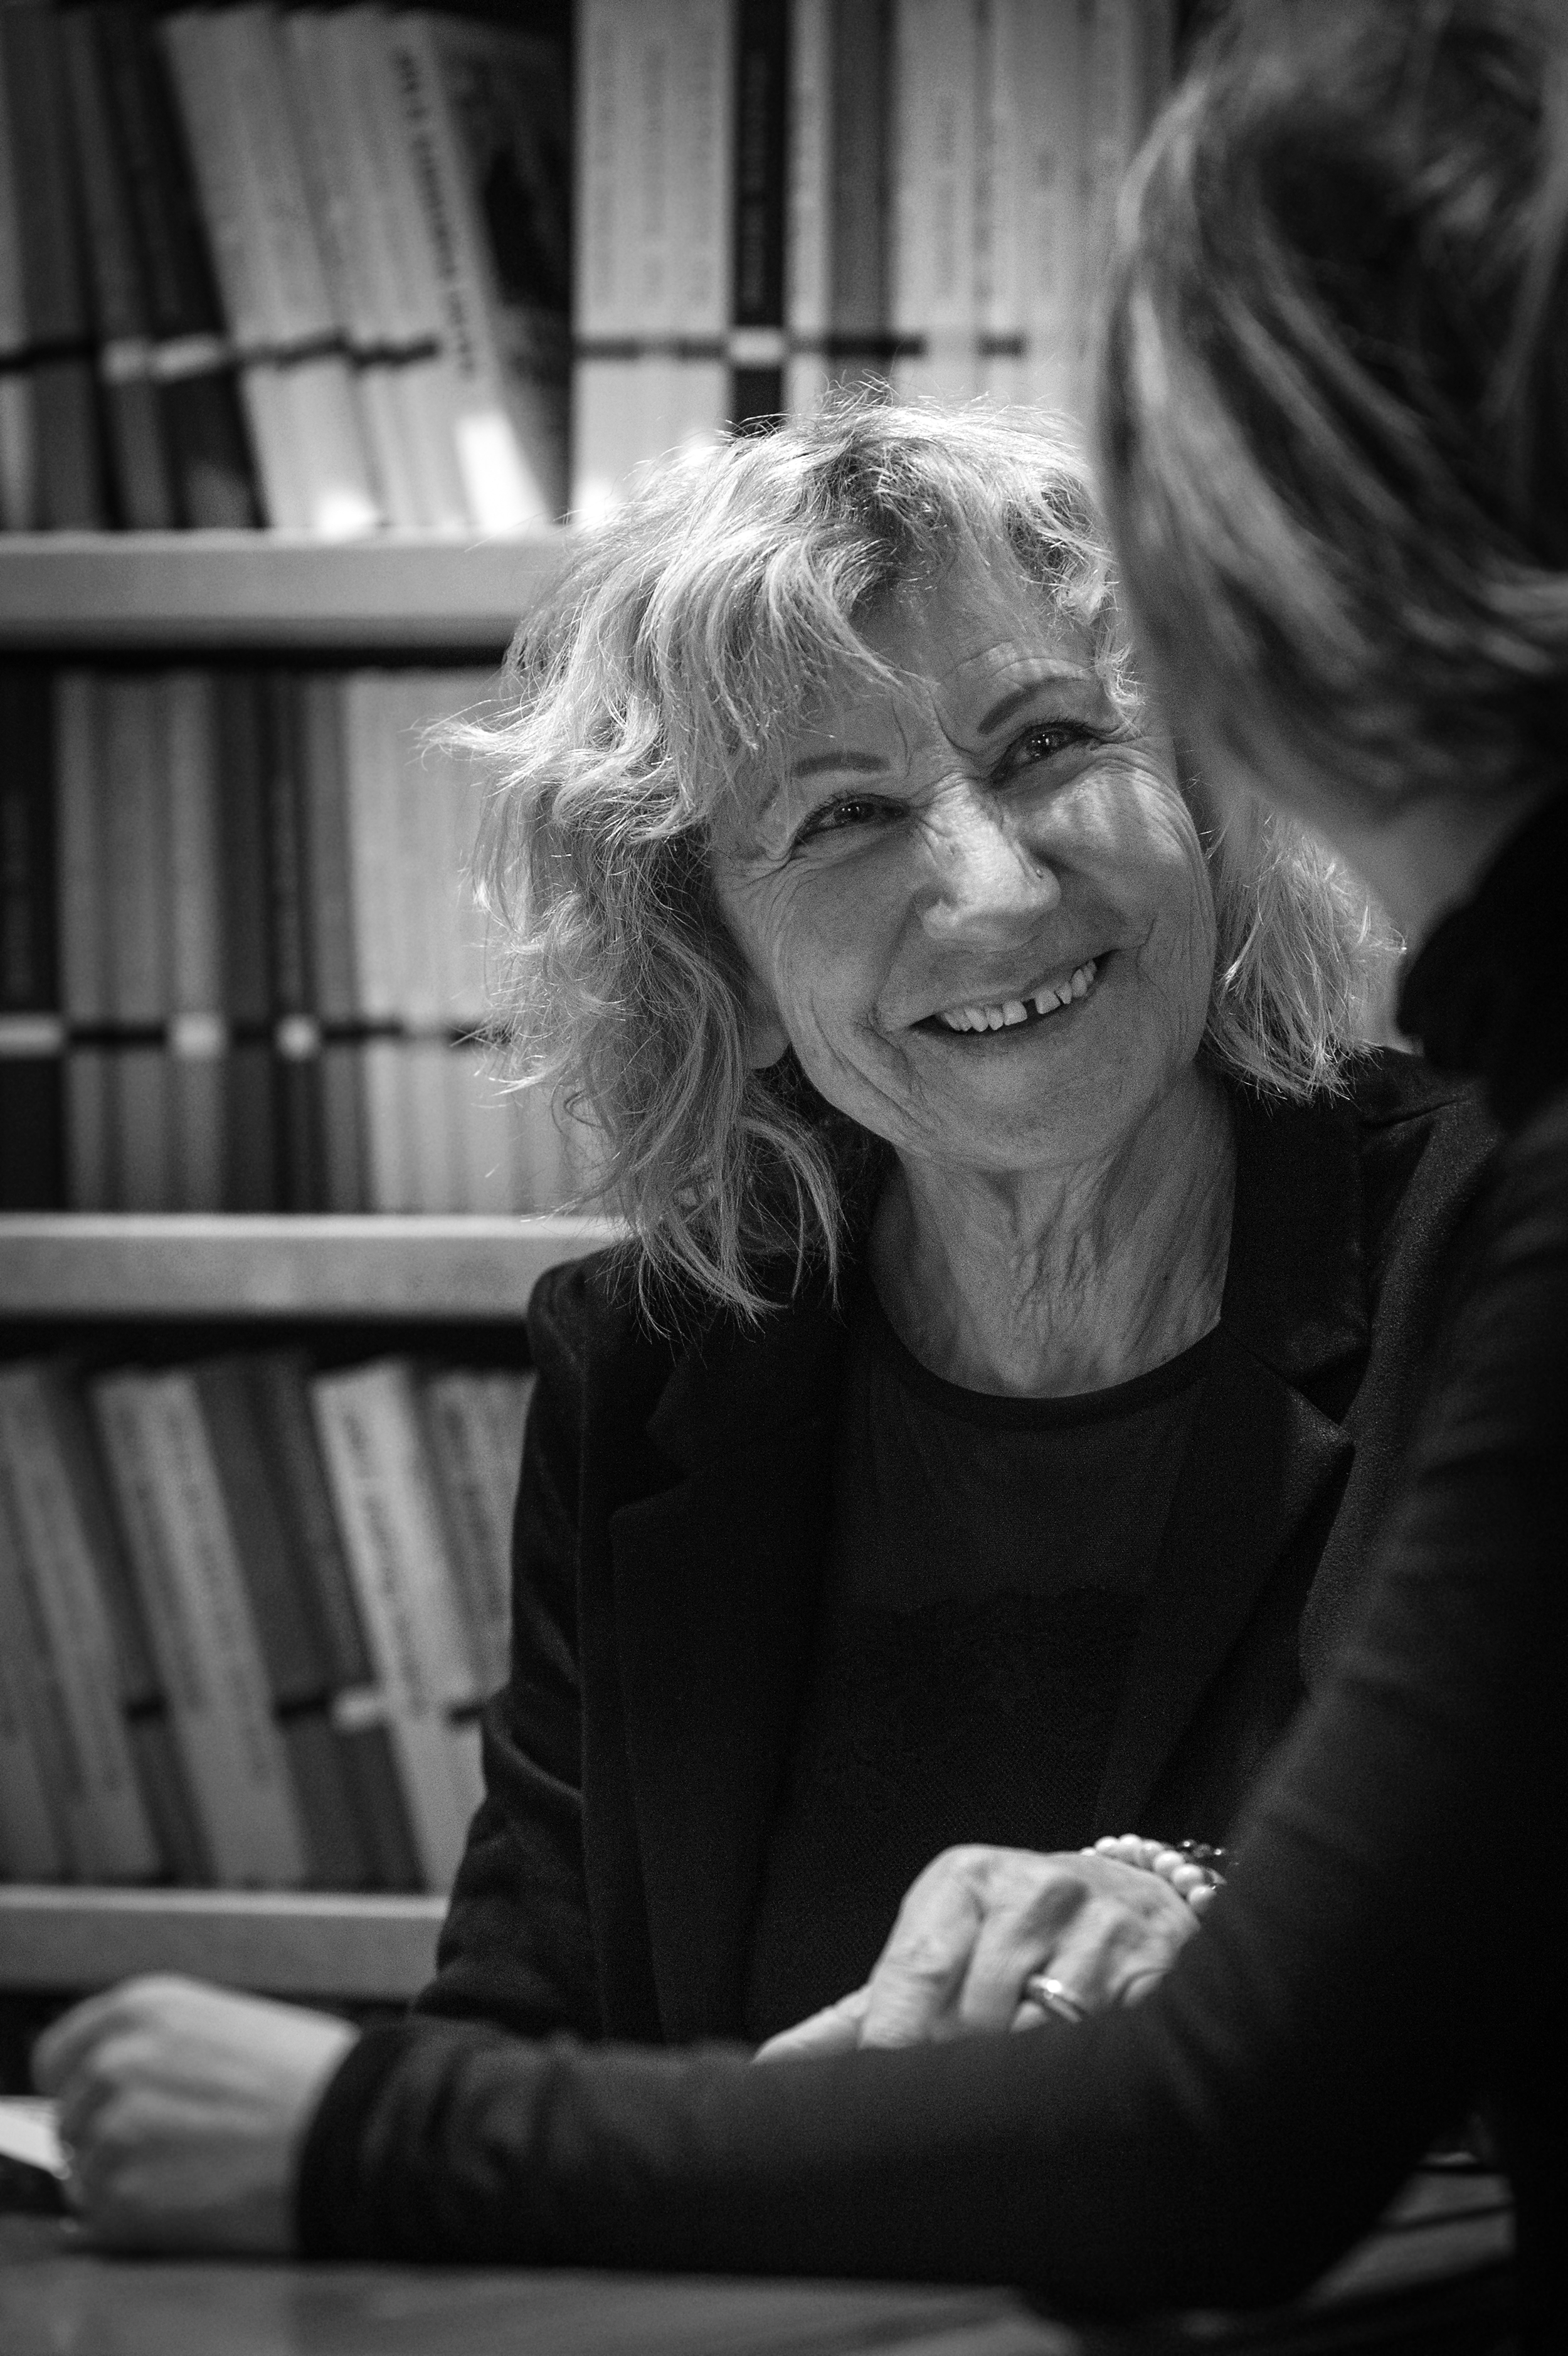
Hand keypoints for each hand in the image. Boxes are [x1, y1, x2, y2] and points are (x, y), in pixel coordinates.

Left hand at [32, 1976, 356, 2252]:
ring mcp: (113, 2131)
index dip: (82, 2088)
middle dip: (109, 2139)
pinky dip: (141, 2222)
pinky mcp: (122, 2197)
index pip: (60, 2057)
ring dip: (128, 2183)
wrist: (353, 2130)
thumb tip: (124, 2090)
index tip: (105, 2109)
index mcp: (143, 2008)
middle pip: (72, 2119)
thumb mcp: (230, 2026)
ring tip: (197, 2175)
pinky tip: (196, 2201)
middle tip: (175, 2150)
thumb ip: (165, 2048)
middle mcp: (114, 2061)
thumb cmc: (312, 2078)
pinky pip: (104, 2220)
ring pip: (86, 2174)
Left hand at [756, 1843, 1196, 2060]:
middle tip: (962, 2090)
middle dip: (959, 2072)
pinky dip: (1080, 2077)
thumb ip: (855, 2015)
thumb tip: (766, 2070)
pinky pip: (1103, 2049)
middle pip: (972, 2024)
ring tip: (1018, 2078)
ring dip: (1020, 2080)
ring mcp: (1100, 1927)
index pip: (912, 1978)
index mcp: (962, 1880)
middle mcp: (1033, 1890)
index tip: (882, 2101)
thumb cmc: (1005, 1935)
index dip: (893, 2049)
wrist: (1130, 1894)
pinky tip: (1073, 2073)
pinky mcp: (1155, 1967)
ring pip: (1038, 2045)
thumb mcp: (932, 1947)